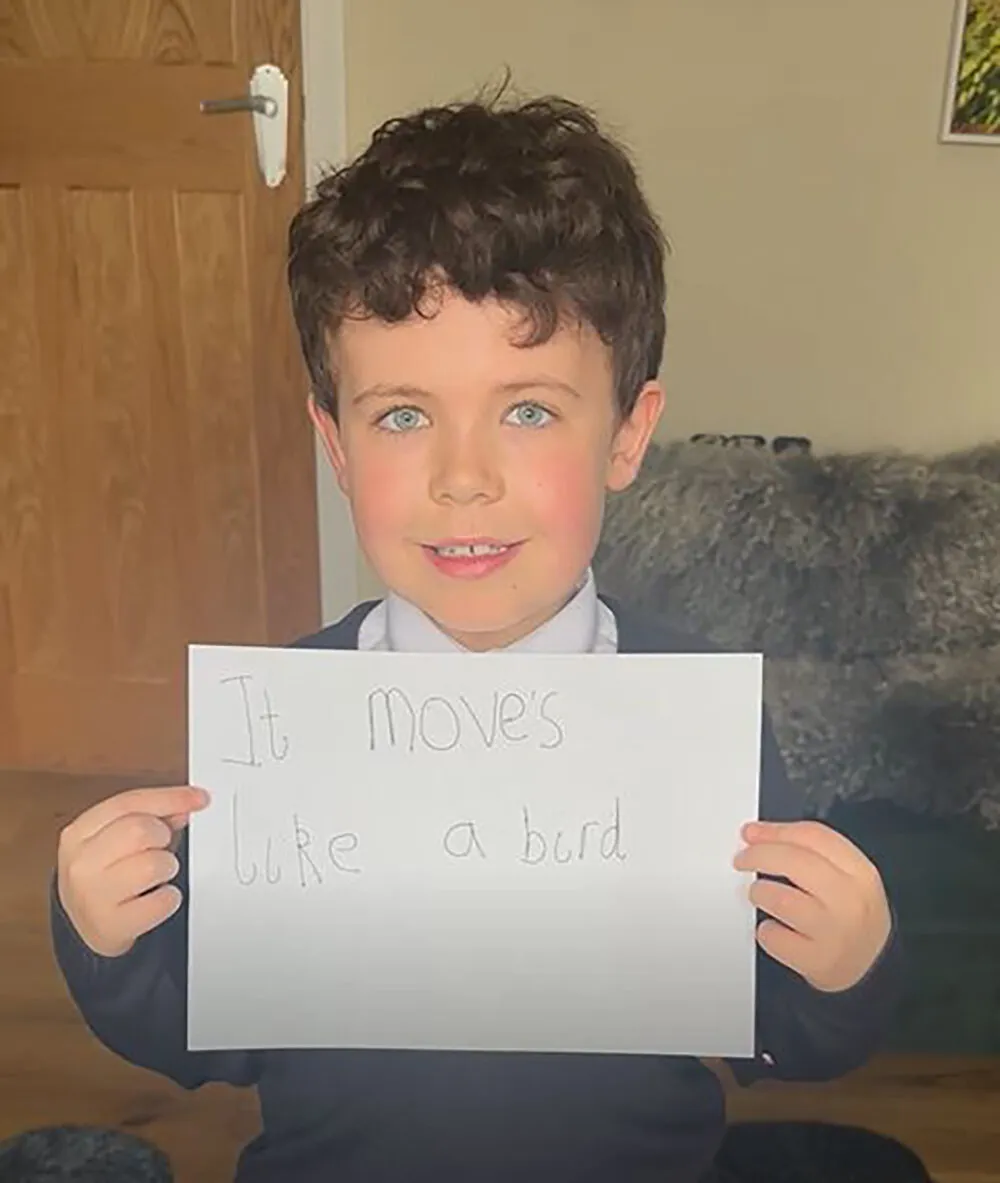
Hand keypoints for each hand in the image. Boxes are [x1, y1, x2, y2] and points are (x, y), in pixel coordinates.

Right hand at [56, 785, 209, 957]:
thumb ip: (151, 815)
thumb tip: (184, 806)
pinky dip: (168, 898)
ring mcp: (92, 896)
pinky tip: (155, 898)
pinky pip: (162, 901)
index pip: (128, 803)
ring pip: (153, 865)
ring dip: (166, 868)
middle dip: (161, 837)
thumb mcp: (118, 839)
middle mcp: (81, 863)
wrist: (88, 925)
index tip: (199, 797)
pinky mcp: (111, 925)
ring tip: (155, 875)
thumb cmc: (107, 875)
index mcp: (79, 834)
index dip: (169, 797)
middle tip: (160, 848)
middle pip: (140, 830)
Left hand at [733, 819, 891, 993]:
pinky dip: (766, 931)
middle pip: (794, 861)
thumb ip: (811, 851)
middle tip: (742, 859)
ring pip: (780, 899)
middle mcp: (850, 900)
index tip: (752, 832)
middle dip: (759, 855)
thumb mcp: (849, 877)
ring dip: (760, 892)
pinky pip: (774, 937)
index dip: (776, 830)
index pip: (813, 836)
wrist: (875, 969)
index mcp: (860, 872)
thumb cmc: (852, 916)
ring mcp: (835, 932)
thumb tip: (760, 834)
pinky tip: (774, 929)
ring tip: (760, 895)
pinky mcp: (818, 961)